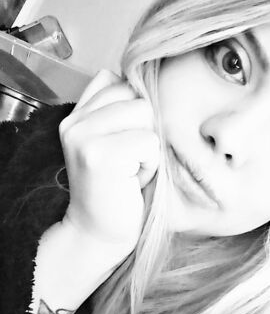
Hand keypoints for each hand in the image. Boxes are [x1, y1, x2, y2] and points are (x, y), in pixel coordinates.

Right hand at [58, 69, 159, 250]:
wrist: (100, 233)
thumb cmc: (120, 190)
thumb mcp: (116, 143)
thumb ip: (122, 112)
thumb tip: (150, 81)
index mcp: (77, 115)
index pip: (117, 80)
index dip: (136, 113)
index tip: (125, 146)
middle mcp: (74, 122)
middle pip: (136, 96)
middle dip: (145, 130)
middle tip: (130, 161)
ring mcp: (82, 136)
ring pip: (145, 114)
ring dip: (149, 146)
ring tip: (132, 169)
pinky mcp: (98, 155)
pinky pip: (148, 141)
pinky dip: (150, 164)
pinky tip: (133, 180)